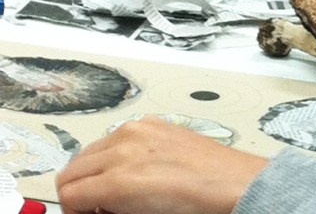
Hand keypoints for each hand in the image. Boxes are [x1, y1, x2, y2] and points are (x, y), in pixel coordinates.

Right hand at [56, 116, 267, 213]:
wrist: (233, 184)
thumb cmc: (197, 206)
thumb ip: (108, 208)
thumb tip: (94, 209)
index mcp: (120, 180)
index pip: (68, 196)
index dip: (75, 211)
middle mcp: (125, 149)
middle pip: (71, 171)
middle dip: (80, 191)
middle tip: (99, 206)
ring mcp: (139, 131)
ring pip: (89, 152)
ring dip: (94, 170)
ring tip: (116, 187)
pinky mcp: (154, 123)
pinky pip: (116, 136)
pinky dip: (114, 152)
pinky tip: (133, 167)